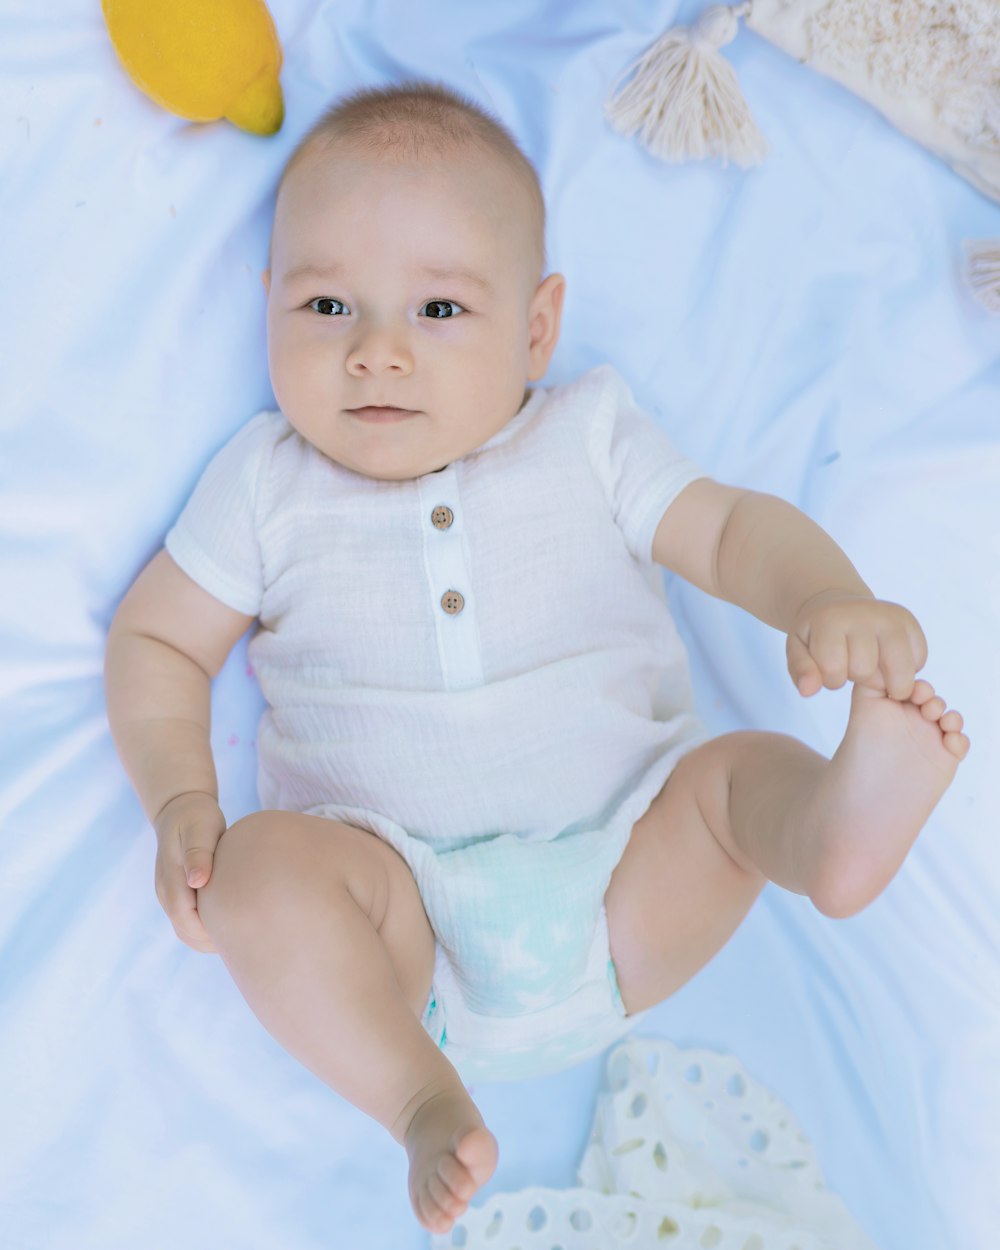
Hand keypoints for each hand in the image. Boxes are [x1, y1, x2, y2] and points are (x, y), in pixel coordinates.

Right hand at [152, 791, 226, 953]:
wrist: (181, 810)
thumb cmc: (196, 818)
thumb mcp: (199, 828)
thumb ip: (198, 853)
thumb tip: (197, 882)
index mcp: (170, 878)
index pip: (184, 916)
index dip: (207, 930)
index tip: (236, 934)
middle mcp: (166, 892)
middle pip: (185, 930)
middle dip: (211, 941)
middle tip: (245, 945)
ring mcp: (170, 896)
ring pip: (185, 932)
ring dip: (209, 941)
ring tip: (240, 943)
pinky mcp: (179, 896)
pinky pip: (189, 924)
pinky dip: (206, 933)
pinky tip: (231, 932)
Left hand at [786, 592, 927, 699]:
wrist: (838, 606)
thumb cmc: (818, 635)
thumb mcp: (799, 650)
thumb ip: (801, 672)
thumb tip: (808, 691)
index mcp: (831, 620)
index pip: (834, 670)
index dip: (831, 679)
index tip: (829, 668)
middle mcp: (864, 613)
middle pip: (865, 671)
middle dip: (856, 677)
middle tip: (850, 664)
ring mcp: (891, 616)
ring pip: (898, 671)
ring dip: (885, 680)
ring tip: (871, 667)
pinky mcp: (910, 621)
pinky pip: (919, 661)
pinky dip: (905, 669)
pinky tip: (888, 658)